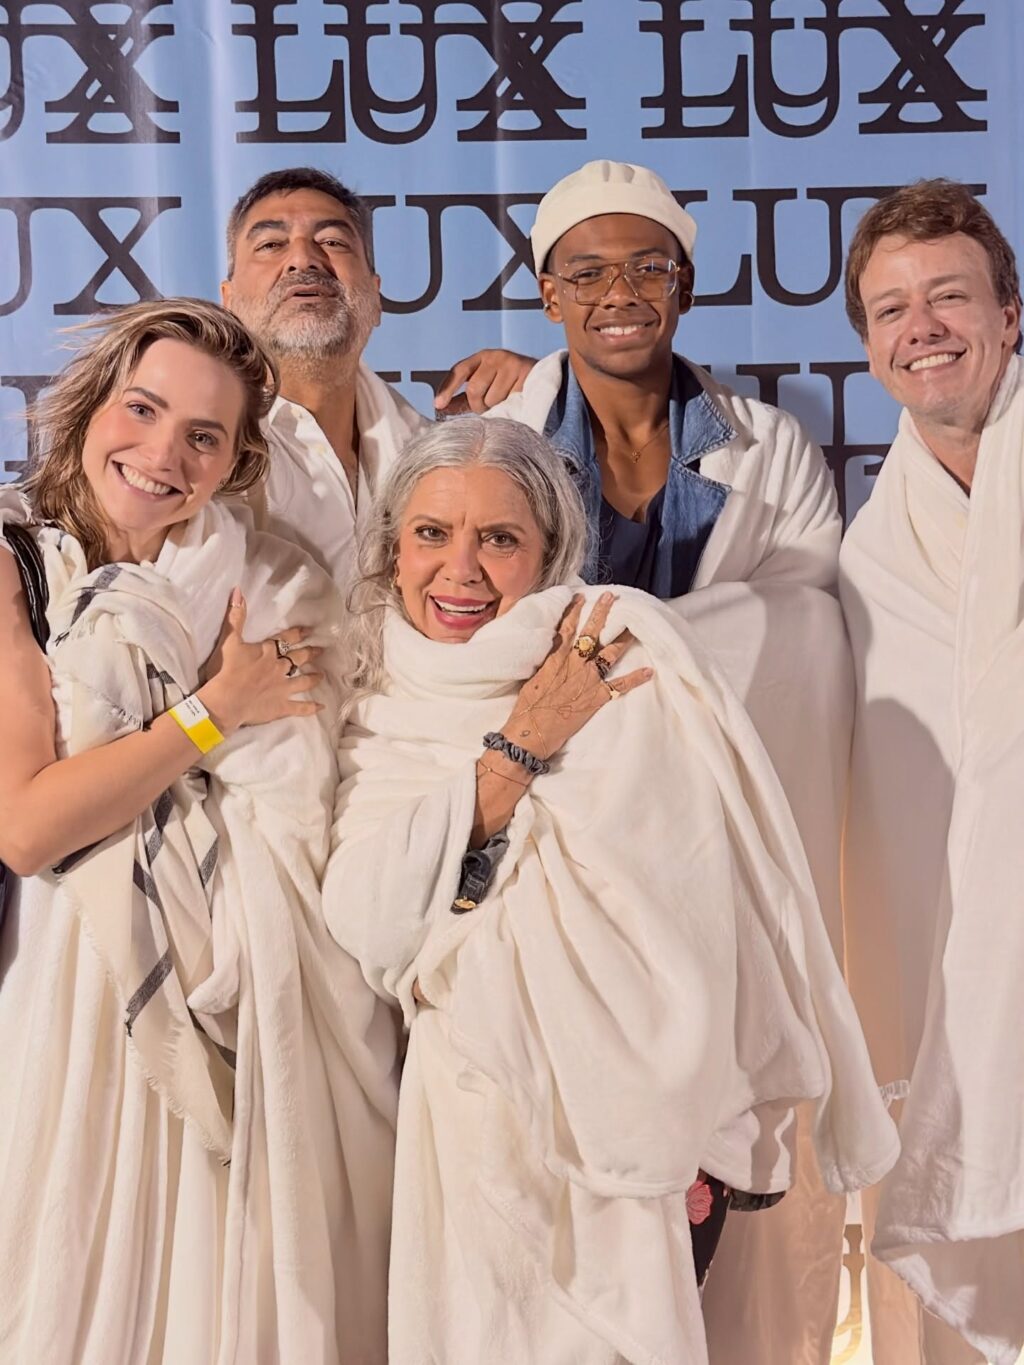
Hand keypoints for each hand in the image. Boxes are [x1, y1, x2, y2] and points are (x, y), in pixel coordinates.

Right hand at [198, 588, 323, 733]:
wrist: (225, 701)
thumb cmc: (225, 670)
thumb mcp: (229, 640)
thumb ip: (236, 616)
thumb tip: (238, 590)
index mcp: (267, 652)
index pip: (286, 638)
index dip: (298, 633)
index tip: (309, 630)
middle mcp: (279, 668)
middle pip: (298, 658)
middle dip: (310, 653)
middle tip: (322, 650)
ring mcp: (282, 688)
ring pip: (303, 681)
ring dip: (313, 678)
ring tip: (322, 675)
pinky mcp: (281, 707)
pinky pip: (300, 708)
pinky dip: (311, 708)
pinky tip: (321, 707)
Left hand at [433, 349, 534, 414]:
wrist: (543, 382)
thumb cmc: (509, 389)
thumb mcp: (483, 391)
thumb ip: (462, 400)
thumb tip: (440, 408)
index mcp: (481, 358)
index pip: (458, 370)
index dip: (447, 388)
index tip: (438, 405)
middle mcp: (495, 356)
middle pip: (474, 389)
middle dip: (479, 405)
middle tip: (490, 407)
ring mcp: (511, 363)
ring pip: (492, 398)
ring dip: (497, 408)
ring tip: (506, 402)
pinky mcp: (526, 373)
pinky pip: (509, 400)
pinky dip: (511, 407)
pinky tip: (517, 400)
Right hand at [500, 593, 652, 761]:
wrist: (531, 731)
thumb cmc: (527, 707)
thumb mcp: (532, 676)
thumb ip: (546, 662)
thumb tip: (552, 650)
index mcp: (555, 658)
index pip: (566, 628)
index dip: (574, 610)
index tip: (581, 597)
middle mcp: (574, 664)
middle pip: (591, 633)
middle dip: (602, 613)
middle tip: (611, 597)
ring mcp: (587, 680)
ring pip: (609, 654)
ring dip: (623, 639)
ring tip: (634, 626)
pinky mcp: (596, 698)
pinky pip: (620, 686)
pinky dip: (636, 679)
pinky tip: (649, 671)